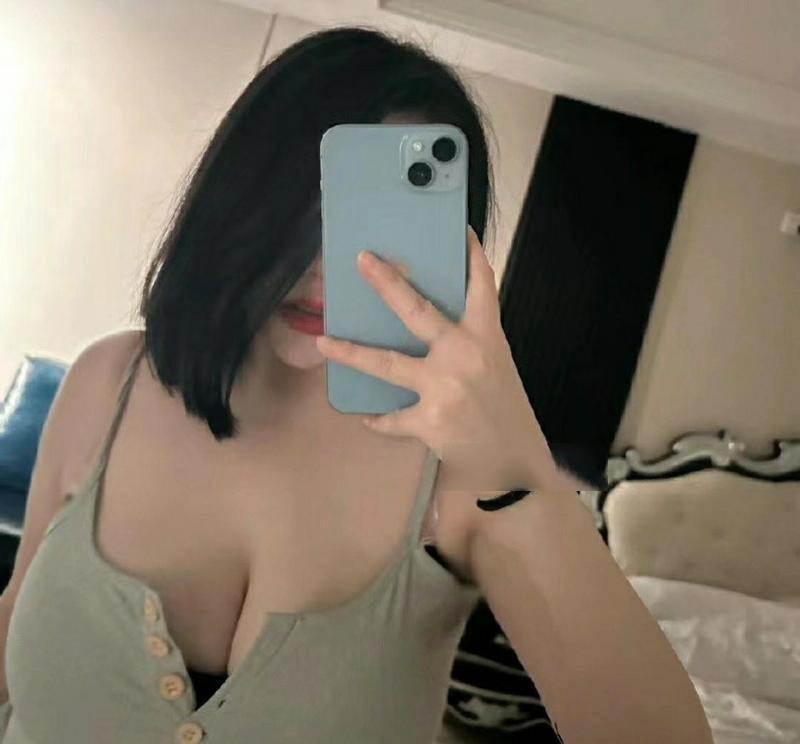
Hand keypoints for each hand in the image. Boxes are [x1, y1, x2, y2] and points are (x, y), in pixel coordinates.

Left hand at [315, 225, 559, 493]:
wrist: (515, 464)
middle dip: (387, 283)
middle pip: (418, 311)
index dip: (469, 254)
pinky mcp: (429, 420)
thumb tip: (430, 330)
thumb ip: (468, 345)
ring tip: (324, 341)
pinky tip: (368, 417)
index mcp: (488, 337)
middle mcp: (466, 355)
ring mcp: (445, 387)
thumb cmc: (506, 412)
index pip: (481, 285)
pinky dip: (379, 419)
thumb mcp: (496, 367)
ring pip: (387, 363)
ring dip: (352, 352)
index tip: (457, 227)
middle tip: (363, 260)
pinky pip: (391, 417)